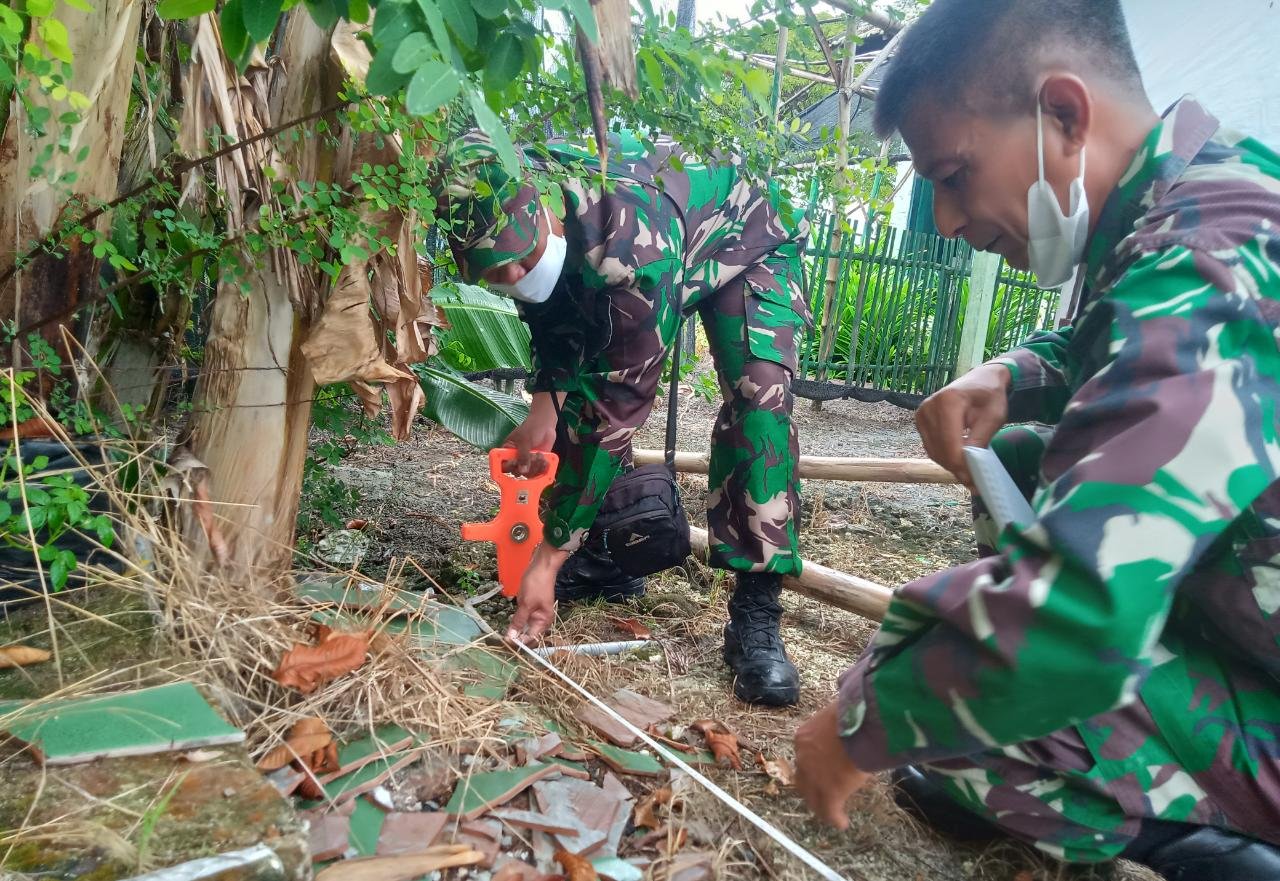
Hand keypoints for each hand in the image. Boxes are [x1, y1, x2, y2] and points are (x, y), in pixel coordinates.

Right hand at [503, 392, 560, 477]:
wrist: (545, 423)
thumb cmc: (531, 428)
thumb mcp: (525, 440)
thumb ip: (523, 455)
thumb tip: (522, 471)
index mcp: (507, 451)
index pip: (503, 465)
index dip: (509, 467)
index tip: (516, 464)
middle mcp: (515, 459)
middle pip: (516, 472)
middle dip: (526, 466)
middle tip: (533, 456)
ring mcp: (526, 462)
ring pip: (528, 474)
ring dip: (536, 467)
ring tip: (540, 455)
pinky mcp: (536, 463)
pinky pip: (537, 472)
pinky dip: (542, 469)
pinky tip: (545, 461)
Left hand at [505, 542, 570, 643]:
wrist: (541, 566)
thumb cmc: (536, 584)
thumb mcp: (526, 604)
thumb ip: (518, 621)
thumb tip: (511, 637)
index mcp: (544, 621)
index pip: (531, 639)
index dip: (519, 643)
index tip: (505, 643)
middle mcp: (541, 620)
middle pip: (528, 635)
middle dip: (516, 639)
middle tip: (502, 641)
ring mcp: (536, 614)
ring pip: (524, 628)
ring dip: (515, 631)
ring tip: (503, 635)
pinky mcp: (530, 607)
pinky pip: (523, 619)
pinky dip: (516, 622)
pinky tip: (508, 624)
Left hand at [793, 701, 871, 829]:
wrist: (861, 723)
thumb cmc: (854, 712)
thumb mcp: (837, 714)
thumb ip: (835, 722)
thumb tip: (846, 715)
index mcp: (804, 737)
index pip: (804, 757)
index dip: (812, 766)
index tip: (821, 770)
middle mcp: (803, 758)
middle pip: (802, 779)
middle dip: (810, 788)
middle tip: (820, 794)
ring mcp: (814, 777)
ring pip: (813, 797)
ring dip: (821, 805)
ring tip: (830, 812)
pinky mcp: (829, 792)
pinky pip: (830, 810)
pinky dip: (835, 818)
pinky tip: (842, 823)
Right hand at [914, 362, 1010, 488]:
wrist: (980, 380)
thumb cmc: (990, 396)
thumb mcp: (993, 417)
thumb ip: (980, 440)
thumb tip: (969, 467)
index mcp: (948, 402)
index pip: (950, 443)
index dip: (961, 465)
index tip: (975, 480)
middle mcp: (928, 407)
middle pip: (939, 450)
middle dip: (957, 468)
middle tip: (974, 482)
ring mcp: (921, 414)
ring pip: (933, 451)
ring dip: (950, 465)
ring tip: (969, 472)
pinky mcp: (920, 421)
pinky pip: (931, 447)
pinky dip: (944, 457)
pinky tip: (959, 459)